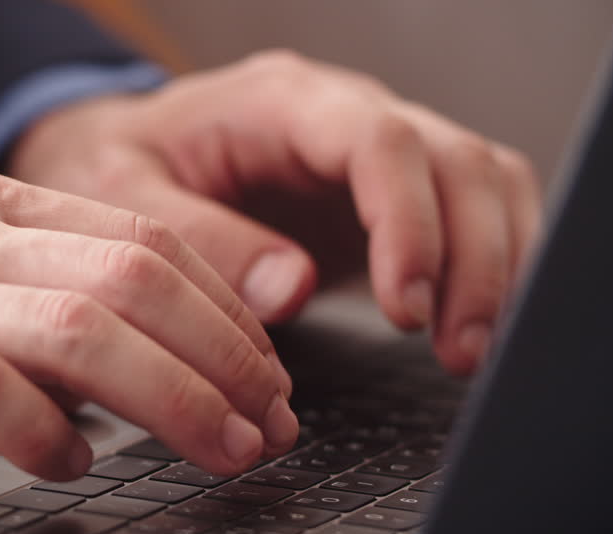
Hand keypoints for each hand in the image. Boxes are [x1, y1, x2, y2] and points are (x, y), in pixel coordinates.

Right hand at [0, 165, 295, 479]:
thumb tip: (94, 356)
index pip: (139, 237)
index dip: (225, 306)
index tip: (265, 368)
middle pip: (136, 280)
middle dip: (228, 356)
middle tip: (274, 422)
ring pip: (82, 329)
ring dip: (176, 396)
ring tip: (227, 449)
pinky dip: (43, 430)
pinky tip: (69, 466)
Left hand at [8, 51, 541, 374]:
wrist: (116, 154)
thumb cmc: (115, 166)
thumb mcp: (127, 196)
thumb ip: (201, 237)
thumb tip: (291, 289)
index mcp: (280, 102)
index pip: (380, 141)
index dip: (409, 222)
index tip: (404, 307)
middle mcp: (344, 115)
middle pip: (455, 161)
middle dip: (472, 260)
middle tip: (457, 351)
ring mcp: (375, 154)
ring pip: (484, 183)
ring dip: (497, 268)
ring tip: (472, 354)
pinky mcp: (388, 197)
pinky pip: (475, 211)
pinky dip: (496, 265)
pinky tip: (482, 326)